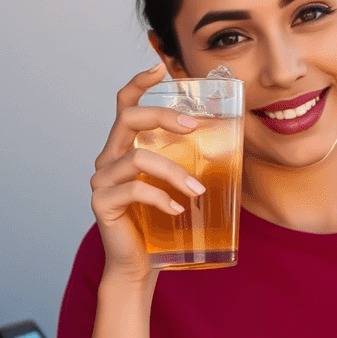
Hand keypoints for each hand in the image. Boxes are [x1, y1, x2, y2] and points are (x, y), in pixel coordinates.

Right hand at [90, 62, 203, 284]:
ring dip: (174, 171)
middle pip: (127, 119)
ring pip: (137, 157)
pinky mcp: (102, 202)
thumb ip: (190, 164)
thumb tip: (234, 143)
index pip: (125, 106)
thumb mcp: (176, 187)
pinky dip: (161, 198)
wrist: (139, 268)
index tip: (159, 69)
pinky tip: (179, 210)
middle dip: (162, 116)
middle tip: (193, 126)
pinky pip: (134, 190)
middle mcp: (108, 158)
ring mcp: (101, 180)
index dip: (139, 84)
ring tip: (198, 191)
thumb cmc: (160, 225)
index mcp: (124, 148)